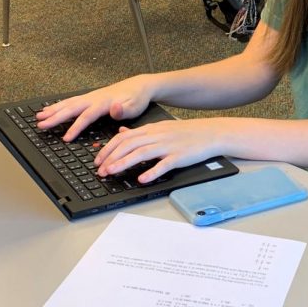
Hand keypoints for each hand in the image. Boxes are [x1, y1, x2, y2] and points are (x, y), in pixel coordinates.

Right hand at [35, 77, 151, 141]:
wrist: (140, 86)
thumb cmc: (137, 99)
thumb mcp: (135, 106)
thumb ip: (125, 110)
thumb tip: (115, 109)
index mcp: (103, 103)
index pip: (86, 117)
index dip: (75, 128)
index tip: (65, 138)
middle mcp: (94, 98)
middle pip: (71, 108)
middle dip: (55, 117)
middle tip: (41, 125)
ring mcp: (90, 97)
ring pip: (68, 103)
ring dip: (53, 110)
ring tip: (39, 116)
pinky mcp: (90, 97)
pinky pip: (71, 101)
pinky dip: (59, 105)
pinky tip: (51, 109)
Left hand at [94, 118, 224, 182]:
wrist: (210, 133)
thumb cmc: (185, 132)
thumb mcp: (160, 127)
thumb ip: (140, 131)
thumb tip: (121, 131)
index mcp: (151, 129)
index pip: (123, 137)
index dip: (108, 148)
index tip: (98, 160)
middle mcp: (157, 136)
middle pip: (129, 145)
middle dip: (111, 157)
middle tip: (100, 170)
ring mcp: (168, 146)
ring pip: (141, 153)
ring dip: (124, 163)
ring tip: (112, 172)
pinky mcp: (179, 156)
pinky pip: (163, 165)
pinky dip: (151, 172)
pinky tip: (142, 179)